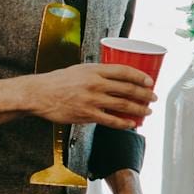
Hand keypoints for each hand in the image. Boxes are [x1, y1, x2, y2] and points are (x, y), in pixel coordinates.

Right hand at [24, 64, 155, 128]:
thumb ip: (98, 73)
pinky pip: (110, 120)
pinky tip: (132, 124)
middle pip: (127, 88)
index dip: (140, 76)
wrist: (39, 94)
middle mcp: (95, 83)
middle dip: (144, 94)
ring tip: (147, 111)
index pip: (124, 71)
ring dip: (138, 109)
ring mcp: (91, 100)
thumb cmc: (58, 81)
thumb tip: (116, 76)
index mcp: (95, 70)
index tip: (150, 81)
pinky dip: (123, 123)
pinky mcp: (86, 114)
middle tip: (154, 98)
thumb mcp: (80, 69)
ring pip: (122, 105)